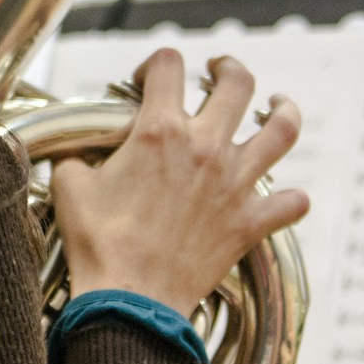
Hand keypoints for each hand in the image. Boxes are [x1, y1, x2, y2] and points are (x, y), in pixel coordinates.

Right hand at [51, 49, 308, 313]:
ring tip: (277, 105)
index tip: (146, 80)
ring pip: (283, 129)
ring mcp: (235, 183)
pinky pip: (292, 202)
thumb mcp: (70, 185)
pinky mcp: (250, 222)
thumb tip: (78, 155)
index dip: (155, 63)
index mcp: (159, 130)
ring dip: (284, 111)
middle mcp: (205, 147)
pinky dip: (291, 197)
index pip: (168, 64)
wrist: (129, 300)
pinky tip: (283, 193)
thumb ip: (78, 157)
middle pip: (238, 82)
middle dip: (228, 68)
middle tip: (218, 73)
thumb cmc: (99, 244)